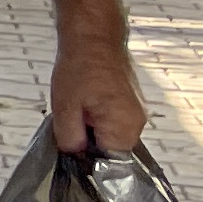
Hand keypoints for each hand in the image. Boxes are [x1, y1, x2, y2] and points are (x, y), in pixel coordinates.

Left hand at [49, 35, 146, 156]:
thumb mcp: (65, 108)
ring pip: (110, 137)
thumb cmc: (80, 67)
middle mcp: (137, 123)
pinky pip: (112, 123)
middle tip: (71, 124)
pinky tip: (84, 105)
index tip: (73, 151)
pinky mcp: (130, 105)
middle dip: (88, 144)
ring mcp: (136, 113)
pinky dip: (97, 119)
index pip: (110, 165)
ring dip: (91, 131)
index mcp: (125, 127)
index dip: (88, 161)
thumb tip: (75, 157)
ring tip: (77, 110)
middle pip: (111, 152)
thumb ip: (70, 140)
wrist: (93, 36)